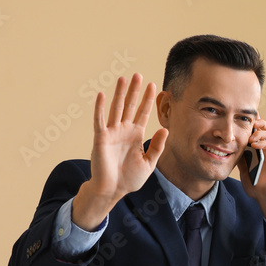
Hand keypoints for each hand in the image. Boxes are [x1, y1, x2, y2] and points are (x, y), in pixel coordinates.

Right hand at [72, 74, 168, 230]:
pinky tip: (102, 95)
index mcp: (135, 135)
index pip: (143, 113)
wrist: (113, 190)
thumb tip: (165, 129)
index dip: (148, 100)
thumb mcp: (149, 163)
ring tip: (123, 78)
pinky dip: (100, 108)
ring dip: (119, 94)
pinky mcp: (101, 139)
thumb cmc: (129, 178)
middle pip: (130, 106)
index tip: (153, 85)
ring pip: (116, 109)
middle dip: (134, 91)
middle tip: (138, 75)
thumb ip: (157, 146)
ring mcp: (112, 133)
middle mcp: (124, 131)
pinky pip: (100, 121)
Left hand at [237, 118, 265, 223]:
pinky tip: (254, 145)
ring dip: (260, 132)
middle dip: (258, 123)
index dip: (253, 126)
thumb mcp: (244, 171)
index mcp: (263, 152)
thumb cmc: (257, 188)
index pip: (259, 133)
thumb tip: (233, 149)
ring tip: (250, 137)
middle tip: (249, 123)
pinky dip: (263, 142)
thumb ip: (241, 160)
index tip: (243, 120)